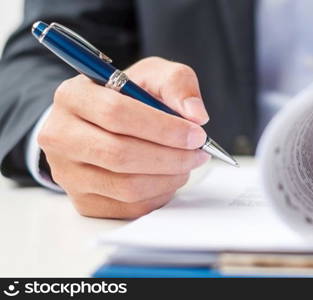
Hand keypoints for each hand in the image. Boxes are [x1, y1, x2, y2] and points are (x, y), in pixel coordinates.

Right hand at [39, 57, 210, 218]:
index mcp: (72, 96)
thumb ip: (177, 84)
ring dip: (168, 178)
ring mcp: (67, 173)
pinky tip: (170, 177)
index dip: (163, 128)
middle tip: (199, 153)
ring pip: (126, 186)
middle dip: (171, 157)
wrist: (104, 124)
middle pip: (119, 154)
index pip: (115, 113)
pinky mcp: (83, 201)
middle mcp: (59, 135)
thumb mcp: (154, 75)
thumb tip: (196, 114)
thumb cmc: (129, 97)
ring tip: (188, 164)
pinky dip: (159, 194)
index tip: (196, 134)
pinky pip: (129, 208)